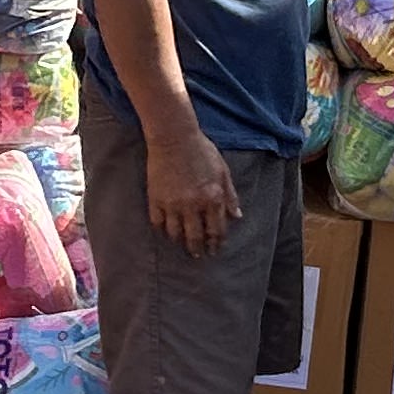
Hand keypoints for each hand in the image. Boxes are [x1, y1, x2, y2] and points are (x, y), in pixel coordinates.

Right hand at [144, 116, 238, 256]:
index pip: (216, 230)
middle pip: (196, 237)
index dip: (216, 243)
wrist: (174, 137)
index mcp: (213, 198)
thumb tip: (237, 216)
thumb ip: (230, 195)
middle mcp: (194, 205)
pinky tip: (165, 231)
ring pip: (176, 233)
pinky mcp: (155, 199)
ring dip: (180, 242)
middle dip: (198, 250)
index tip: (215, 250)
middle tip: (198, 255)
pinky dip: (162, 230)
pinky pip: (157, 223)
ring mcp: (173, 204)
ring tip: (182, 245)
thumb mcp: (223, 171)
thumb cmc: (202, 150)